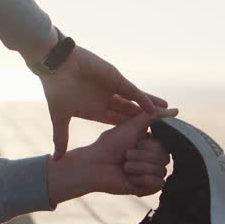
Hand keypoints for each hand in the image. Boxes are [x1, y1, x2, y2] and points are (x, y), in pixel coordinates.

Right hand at [38, 45, 167, 158]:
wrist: (55, 64)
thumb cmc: (55, 89)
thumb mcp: (60, 117)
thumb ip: (61, 137)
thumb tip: (56, 159)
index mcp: (94, 110)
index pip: (116, 122)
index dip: (129, 132)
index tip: (143, 142)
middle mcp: (105, 100)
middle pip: (130, 113)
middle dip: (145, 121)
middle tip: (162, 130)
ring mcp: (112, 89)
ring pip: (136, 102)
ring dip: (151, 109)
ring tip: (168, 116)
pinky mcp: (116, 79)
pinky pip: (134, 91)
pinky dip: (145, 99)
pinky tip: (158, 108)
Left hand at [46, 109, 175, 204]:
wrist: (94, 165)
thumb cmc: (109, 144)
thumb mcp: (132, 126)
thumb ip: (153, 116)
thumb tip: (177, 110)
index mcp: (151, 144)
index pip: (165, 145)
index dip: (150, 145)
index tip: (136, 142)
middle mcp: (152, 158)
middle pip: (164, 158)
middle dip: (142, 156)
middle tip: (126, 155)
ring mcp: (150, 173)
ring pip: (161, 171)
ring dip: (139, 167)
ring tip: (124, 166)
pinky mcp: (146, 188)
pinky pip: (158, 184)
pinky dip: (142, 179)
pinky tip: (129, 177)